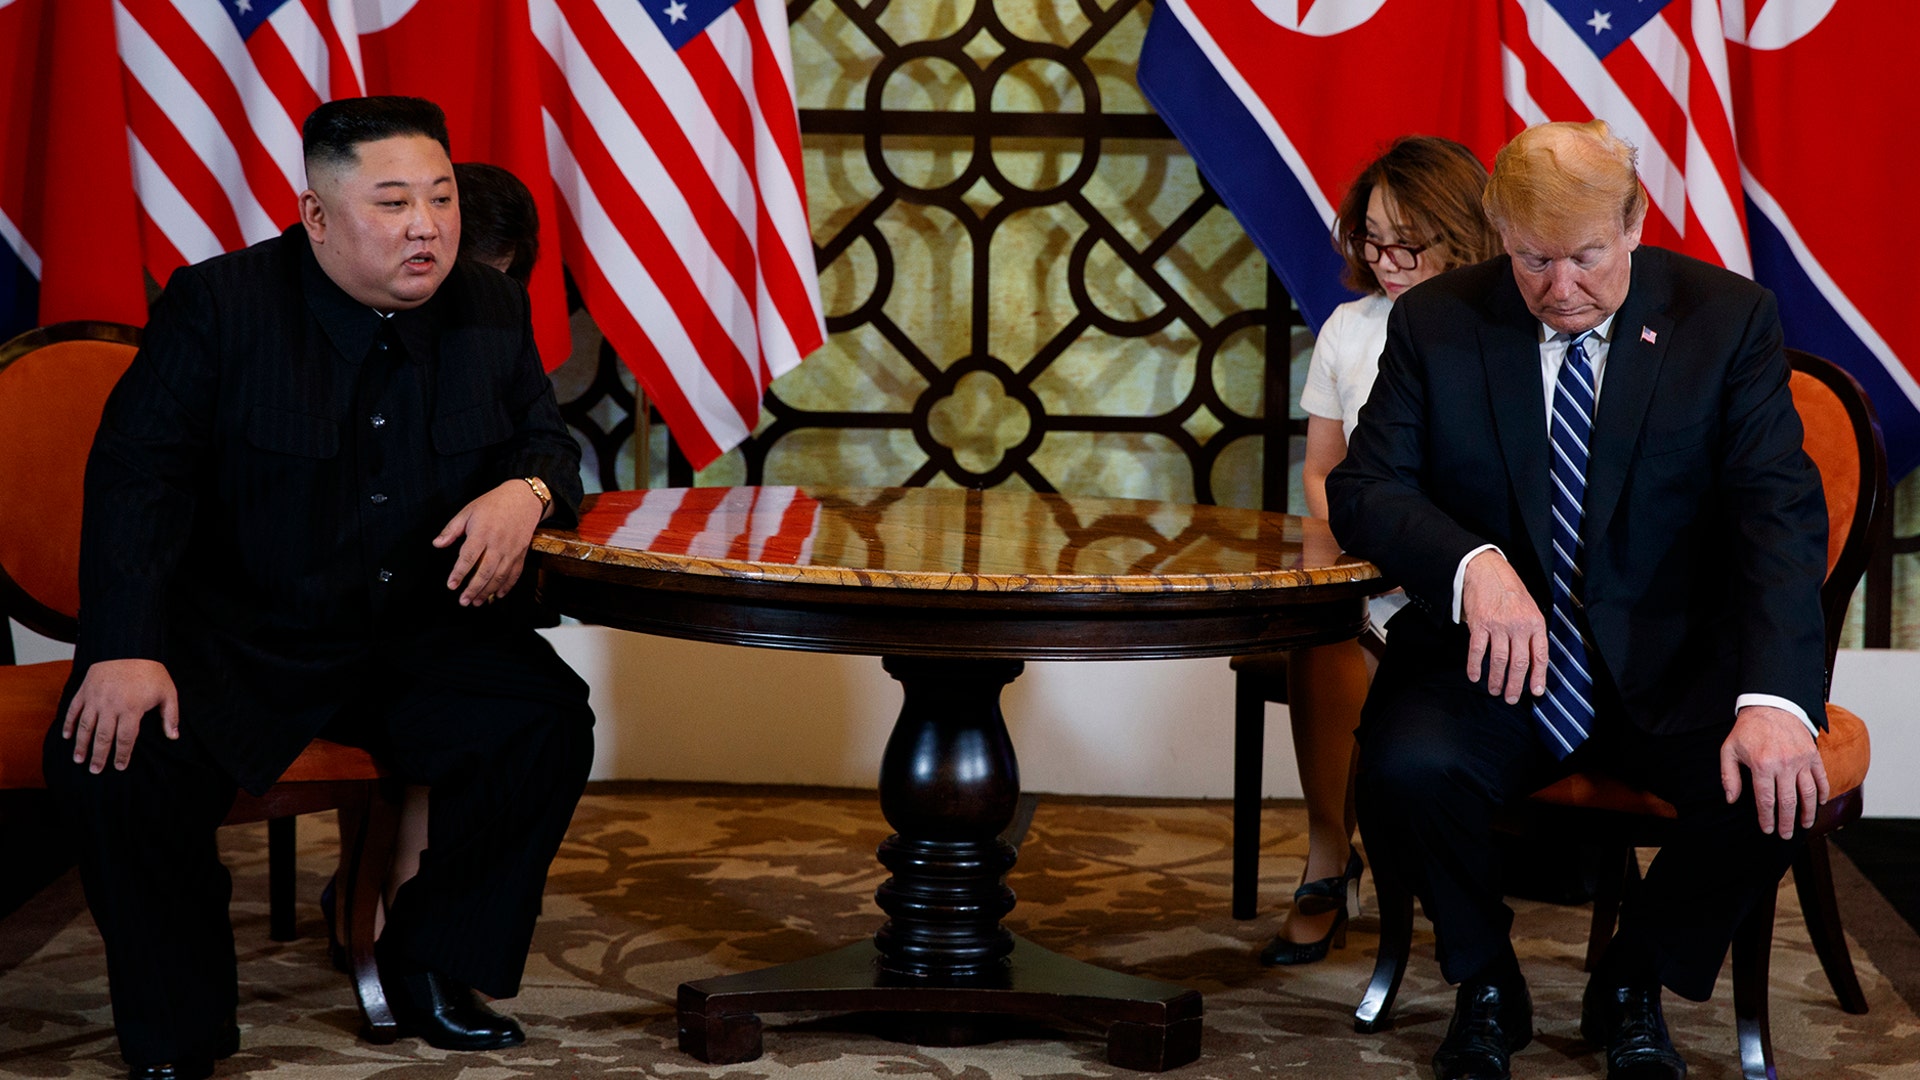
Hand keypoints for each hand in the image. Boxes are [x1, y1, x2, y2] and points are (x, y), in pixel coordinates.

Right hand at [62, 659, 178, 773]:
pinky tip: (67, 737)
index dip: (122, 755)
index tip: (120, 766)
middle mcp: (111, 707)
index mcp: (132, 709)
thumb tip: (173, 737)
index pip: (126, 739)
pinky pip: (73, 710)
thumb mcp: (168, 692)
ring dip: (81, 745)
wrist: (128, 647)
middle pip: (103, 737)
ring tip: (79, 759)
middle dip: (99, 756)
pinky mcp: (84, 691)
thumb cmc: (151, 671)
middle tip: (95, 770)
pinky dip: (68, 724)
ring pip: (85, 727)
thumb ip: (170, 716)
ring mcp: (95, 699)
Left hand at [433, 479, 546, 605]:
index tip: (451, 585)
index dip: (459, 573)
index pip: (468, 558)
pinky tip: (498, 595)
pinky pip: (514, 574)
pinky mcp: (521, 554)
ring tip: (477, 602)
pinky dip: (507, 586)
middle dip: (473, 589)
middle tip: (463, 601)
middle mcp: (498, 544)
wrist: (523, 499)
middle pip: (484, 572)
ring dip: (488, 592)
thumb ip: (452, 529)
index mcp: (482, 533)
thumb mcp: (468, 511)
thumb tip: (437, 544)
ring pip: (499, 576)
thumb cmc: (494, 504)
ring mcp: (511, 550)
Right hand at [1461, 549, 1547, 703]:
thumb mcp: (1529, 607)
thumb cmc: (1508, 589)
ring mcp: (1498, 625)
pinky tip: (1474, 676)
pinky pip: (1477, 651)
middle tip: (1511, 698)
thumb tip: (1531, 658)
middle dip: (1515, 685)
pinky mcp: (1479, 624)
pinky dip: (1475, 667)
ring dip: (1496, 680)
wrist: (1486, 569)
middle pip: (1519, 663)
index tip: (1536, 692)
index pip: (1540, 656)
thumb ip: (1531, 630)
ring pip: (1499, 661)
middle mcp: (1519, 625)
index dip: (1538, 677)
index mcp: (1535, 622)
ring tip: (1494, 690)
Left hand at [1720, 704, 1828, 838]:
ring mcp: (1801, 760)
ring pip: (1808, 793)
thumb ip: (1729, 776)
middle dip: (1787, 822)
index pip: (1766, 800)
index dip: (1767, 818)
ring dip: (1808, 812)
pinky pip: (1821, 778)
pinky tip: (1819, 803)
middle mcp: (1784, 765)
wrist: (1771, 706)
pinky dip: (1822, 793)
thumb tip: (1731, 799)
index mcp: (1762, 765)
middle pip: (1788, 802)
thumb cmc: (1748, 730)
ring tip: (1805, 825)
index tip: (1767, 830)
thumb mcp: (1729, 750)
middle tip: (1786, 835)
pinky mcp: (1813, 755)